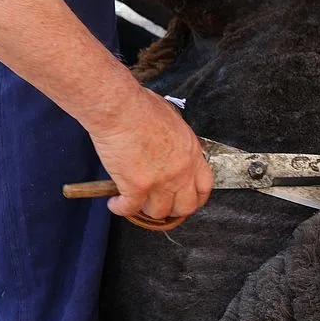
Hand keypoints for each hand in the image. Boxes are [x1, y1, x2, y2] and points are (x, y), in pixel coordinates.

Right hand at [89, 88, 213, 219]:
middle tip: (161, 205)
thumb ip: (178, 142)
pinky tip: (115, 203)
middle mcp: (180, 172)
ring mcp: (159, 182)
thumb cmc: (142, 107)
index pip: (204, 187)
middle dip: (173, 210)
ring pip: (158, 212)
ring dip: (146, 210)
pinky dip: (120, 208)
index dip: (197, 199)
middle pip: (185, 206)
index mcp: (192, 155)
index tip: (188, 201)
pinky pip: (129, 209)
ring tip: (136, 203)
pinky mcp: (136, 187)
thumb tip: (172, 148)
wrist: (121, 109)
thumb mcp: (174, 122)